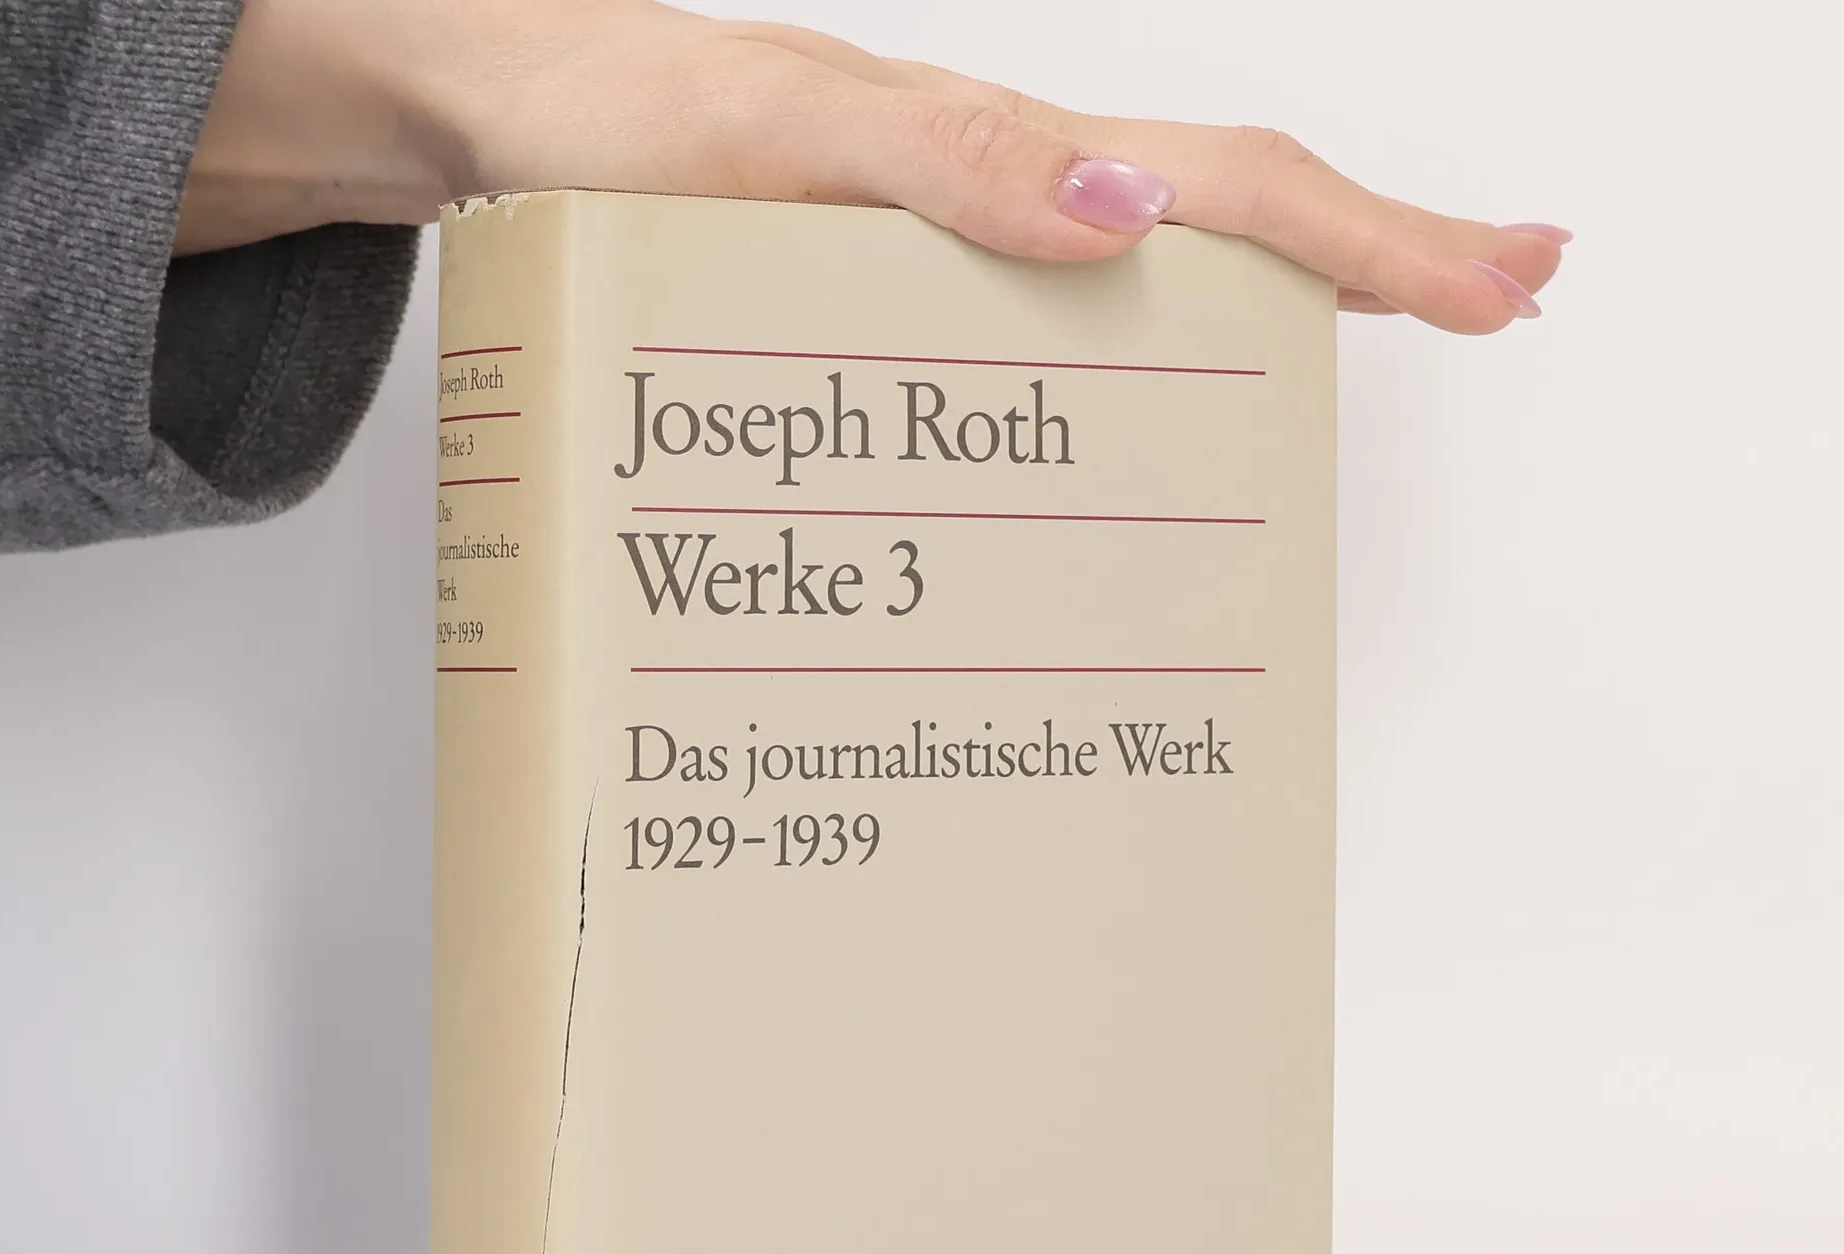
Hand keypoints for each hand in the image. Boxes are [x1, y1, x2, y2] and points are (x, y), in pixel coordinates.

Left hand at [182, 0, 1565, 331]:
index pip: (1227, 184)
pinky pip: (1055, 323)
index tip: (1499, 278)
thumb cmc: (606, 123)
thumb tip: (1132, 209)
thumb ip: (944, 164)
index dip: (1371, 238)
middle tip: (1507, 296)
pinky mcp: (893, 291)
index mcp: (992, 151)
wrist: (484, 125)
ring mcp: (951, 247)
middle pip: (1229, 213)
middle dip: (1380, 253)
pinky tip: (1170, 392)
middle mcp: (992, 196)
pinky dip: (1152, 347)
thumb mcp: (776, 134)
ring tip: (1392, 331)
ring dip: (1288, 297)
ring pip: (1158, 266)